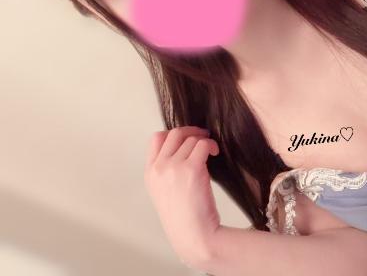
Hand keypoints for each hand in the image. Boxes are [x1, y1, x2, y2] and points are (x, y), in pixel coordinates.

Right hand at [144, 126, 220, 266]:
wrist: (193, 236)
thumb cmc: (184, 218)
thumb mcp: (164, 192)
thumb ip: (167, 170)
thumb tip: (184, 149)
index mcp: (150, 173)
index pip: (156, 139)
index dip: (174, 134)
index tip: (187, 138)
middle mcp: (159, 167)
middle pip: (173, 133)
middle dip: (190, 131)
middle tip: (202, 136)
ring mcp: (173, 166)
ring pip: (190, 139)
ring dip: (203, 140)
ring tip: (211, 150)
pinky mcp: (191, 168)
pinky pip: (202, 145)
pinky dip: (211, 145)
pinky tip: (215, 153)